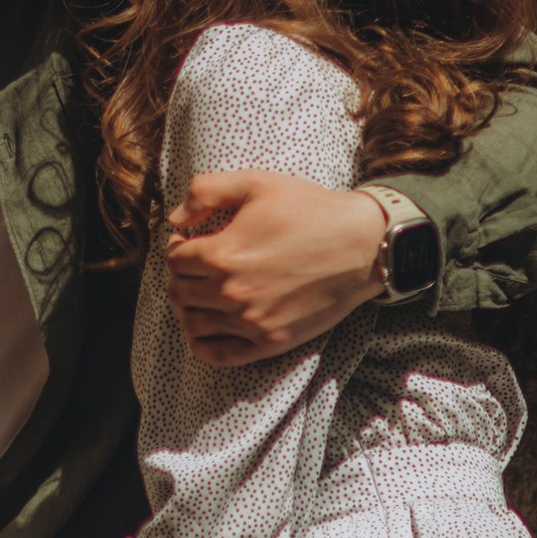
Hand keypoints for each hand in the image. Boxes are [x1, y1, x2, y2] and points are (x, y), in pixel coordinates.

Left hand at [163, 168, 386, 364]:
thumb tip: (175, 219)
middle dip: (181, 276)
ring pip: (192, 323)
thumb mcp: (256, 182)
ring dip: (188, 307)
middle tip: (195, 266)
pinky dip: (201, 344)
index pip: (174, 260)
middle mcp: (231, 292)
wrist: (362, 245)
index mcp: (222, 254)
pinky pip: (218, 355)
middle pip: (179, 292)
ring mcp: (250, 321)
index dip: (177, 247)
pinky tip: (204, 328)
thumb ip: (205, 191)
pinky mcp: (270, 341)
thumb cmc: (310, 210)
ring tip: (201, 293)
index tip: (189, 241)